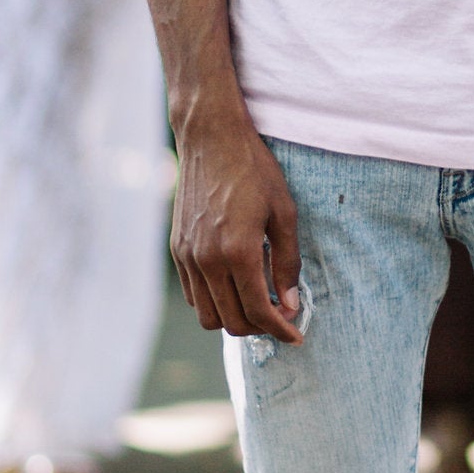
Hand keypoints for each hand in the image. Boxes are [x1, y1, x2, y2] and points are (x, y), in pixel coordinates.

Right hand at [172, 115, 302, 339]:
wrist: (210, 138)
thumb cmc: (253, 170)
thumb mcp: (284, 213)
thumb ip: (287, 263)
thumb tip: (289, 304)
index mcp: (238, 251)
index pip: (258, 311)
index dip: (280, 330)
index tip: (295, 334)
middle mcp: (208, 260)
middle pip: (232, 321)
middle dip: (260, 328)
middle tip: (279, 318)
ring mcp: (188, 256)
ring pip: (207, 315)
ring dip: (234, 319)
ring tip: (256, 305)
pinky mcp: (178, 249)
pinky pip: (193, 295)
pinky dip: (214, 302)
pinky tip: (234, 286)